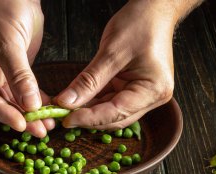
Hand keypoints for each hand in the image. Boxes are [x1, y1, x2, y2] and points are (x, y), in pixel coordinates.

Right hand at [0, 0, 52, 136]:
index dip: (3, 113)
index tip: (22, 125)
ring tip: (47, 125)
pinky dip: (36, 101)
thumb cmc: (2, 9)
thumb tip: (31, 106)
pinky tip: (48, 110)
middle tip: (39, 131)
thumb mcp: (8, 43)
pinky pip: (22, 91)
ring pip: (12, 100)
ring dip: (30, 113)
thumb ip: (19, 76)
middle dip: (21, 117)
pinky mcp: (11, 73)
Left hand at [55, 0, 195, 129]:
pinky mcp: (134, 90)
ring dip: (89, 110)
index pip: (116, 113)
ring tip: (66, 107)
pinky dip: (94, 101)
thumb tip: (66, 102)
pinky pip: (111, 101)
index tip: (66, 120)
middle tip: (62, 115)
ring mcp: (143, 96)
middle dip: (88, 117)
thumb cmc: (140, 24)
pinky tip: (78, 100)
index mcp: (153, 90)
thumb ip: (88, 81)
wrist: (153, 11)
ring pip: (111, 112)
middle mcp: (152, 98)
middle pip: (115, 117)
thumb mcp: (111, 52)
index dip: (89, 119)